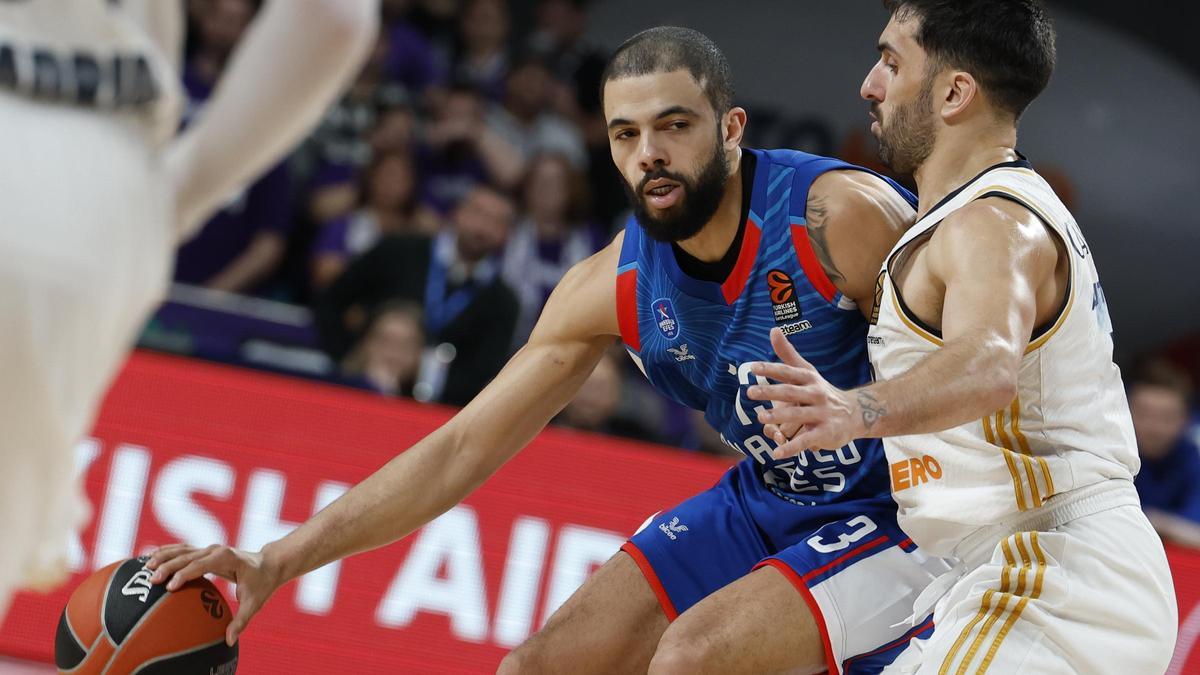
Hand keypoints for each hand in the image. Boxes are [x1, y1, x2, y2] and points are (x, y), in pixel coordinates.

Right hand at [147, 543, 283, 645]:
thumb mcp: (255, 603)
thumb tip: (229, 640)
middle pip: (188, 555)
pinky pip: (182, 550)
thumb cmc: (262, 583)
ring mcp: (209, 548)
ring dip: (163, 557)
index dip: (186, 574)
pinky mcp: (205, 551)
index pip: (203, 564)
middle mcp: (216, 549)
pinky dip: (166, 553)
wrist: (269, 563)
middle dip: (169, 566)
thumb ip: (242, 621)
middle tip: (152, 581)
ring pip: (182, 550)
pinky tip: (150, 560)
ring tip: (145, 569)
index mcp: (227, 558)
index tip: (170, 587)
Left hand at [747, 327, 863, 457]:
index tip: (753, 368)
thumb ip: (788, 354)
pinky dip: (791, 447)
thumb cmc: (822, 391)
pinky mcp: (825, 433)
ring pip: (798, 415)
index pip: (788, 372)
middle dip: (770, 392)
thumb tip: (773, 330)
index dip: (771, 369)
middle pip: (791, 392)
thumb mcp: (807, 372)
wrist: (857, 414)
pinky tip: (776, 453)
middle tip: (750, 392)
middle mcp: (815, 394)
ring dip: (779, 416)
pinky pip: (806, 440)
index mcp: (809, 379)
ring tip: (760, 418)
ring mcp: (821, 414)